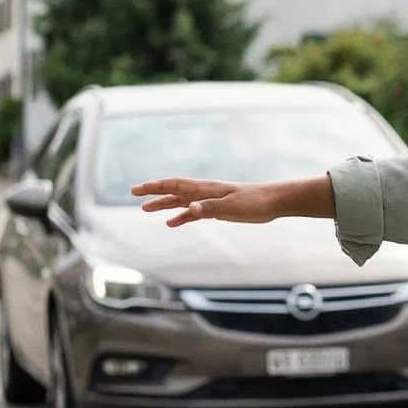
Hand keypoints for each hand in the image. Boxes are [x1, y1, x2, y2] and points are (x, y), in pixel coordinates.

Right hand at [131, 177, 282, 226]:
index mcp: (206, 188)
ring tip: (145, 209)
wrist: (273, 202)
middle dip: (154, 192)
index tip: (138, 189)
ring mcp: (210, 200)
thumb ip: (209, 208)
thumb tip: (189, 209)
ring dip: (164, 205)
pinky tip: (172, 223)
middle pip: (174, 191)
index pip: (176, 184)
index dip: (156, 186)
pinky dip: (181, 216)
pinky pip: (194, 213)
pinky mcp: (217, 210)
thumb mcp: (232, 206)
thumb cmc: (255, 202)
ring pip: (181, 201)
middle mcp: (204, 192)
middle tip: (134, 194)